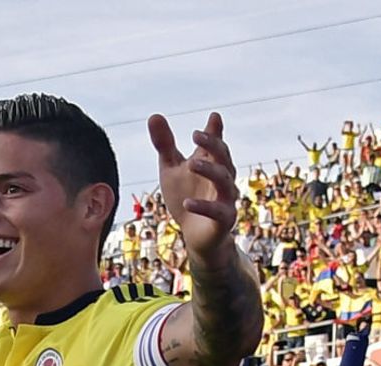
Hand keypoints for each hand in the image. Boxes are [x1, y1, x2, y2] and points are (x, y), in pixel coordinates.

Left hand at [149, 113, 238, 256]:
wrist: (194, 235)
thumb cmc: (185, 196)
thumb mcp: (170, 168)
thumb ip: (165, 144)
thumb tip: (154, 115)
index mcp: (212, 163)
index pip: (217, 144)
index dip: (214, 132)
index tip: (213, 118)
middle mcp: (223, 179)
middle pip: (224, 158)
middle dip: (213, 145)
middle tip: (196, 135)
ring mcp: (226, 199)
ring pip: (225, 182)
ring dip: (210, 171)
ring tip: (190, 163)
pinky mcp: (224, 221)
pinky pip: (218, 212)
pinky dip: (204, 207)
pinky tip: (187, 202)